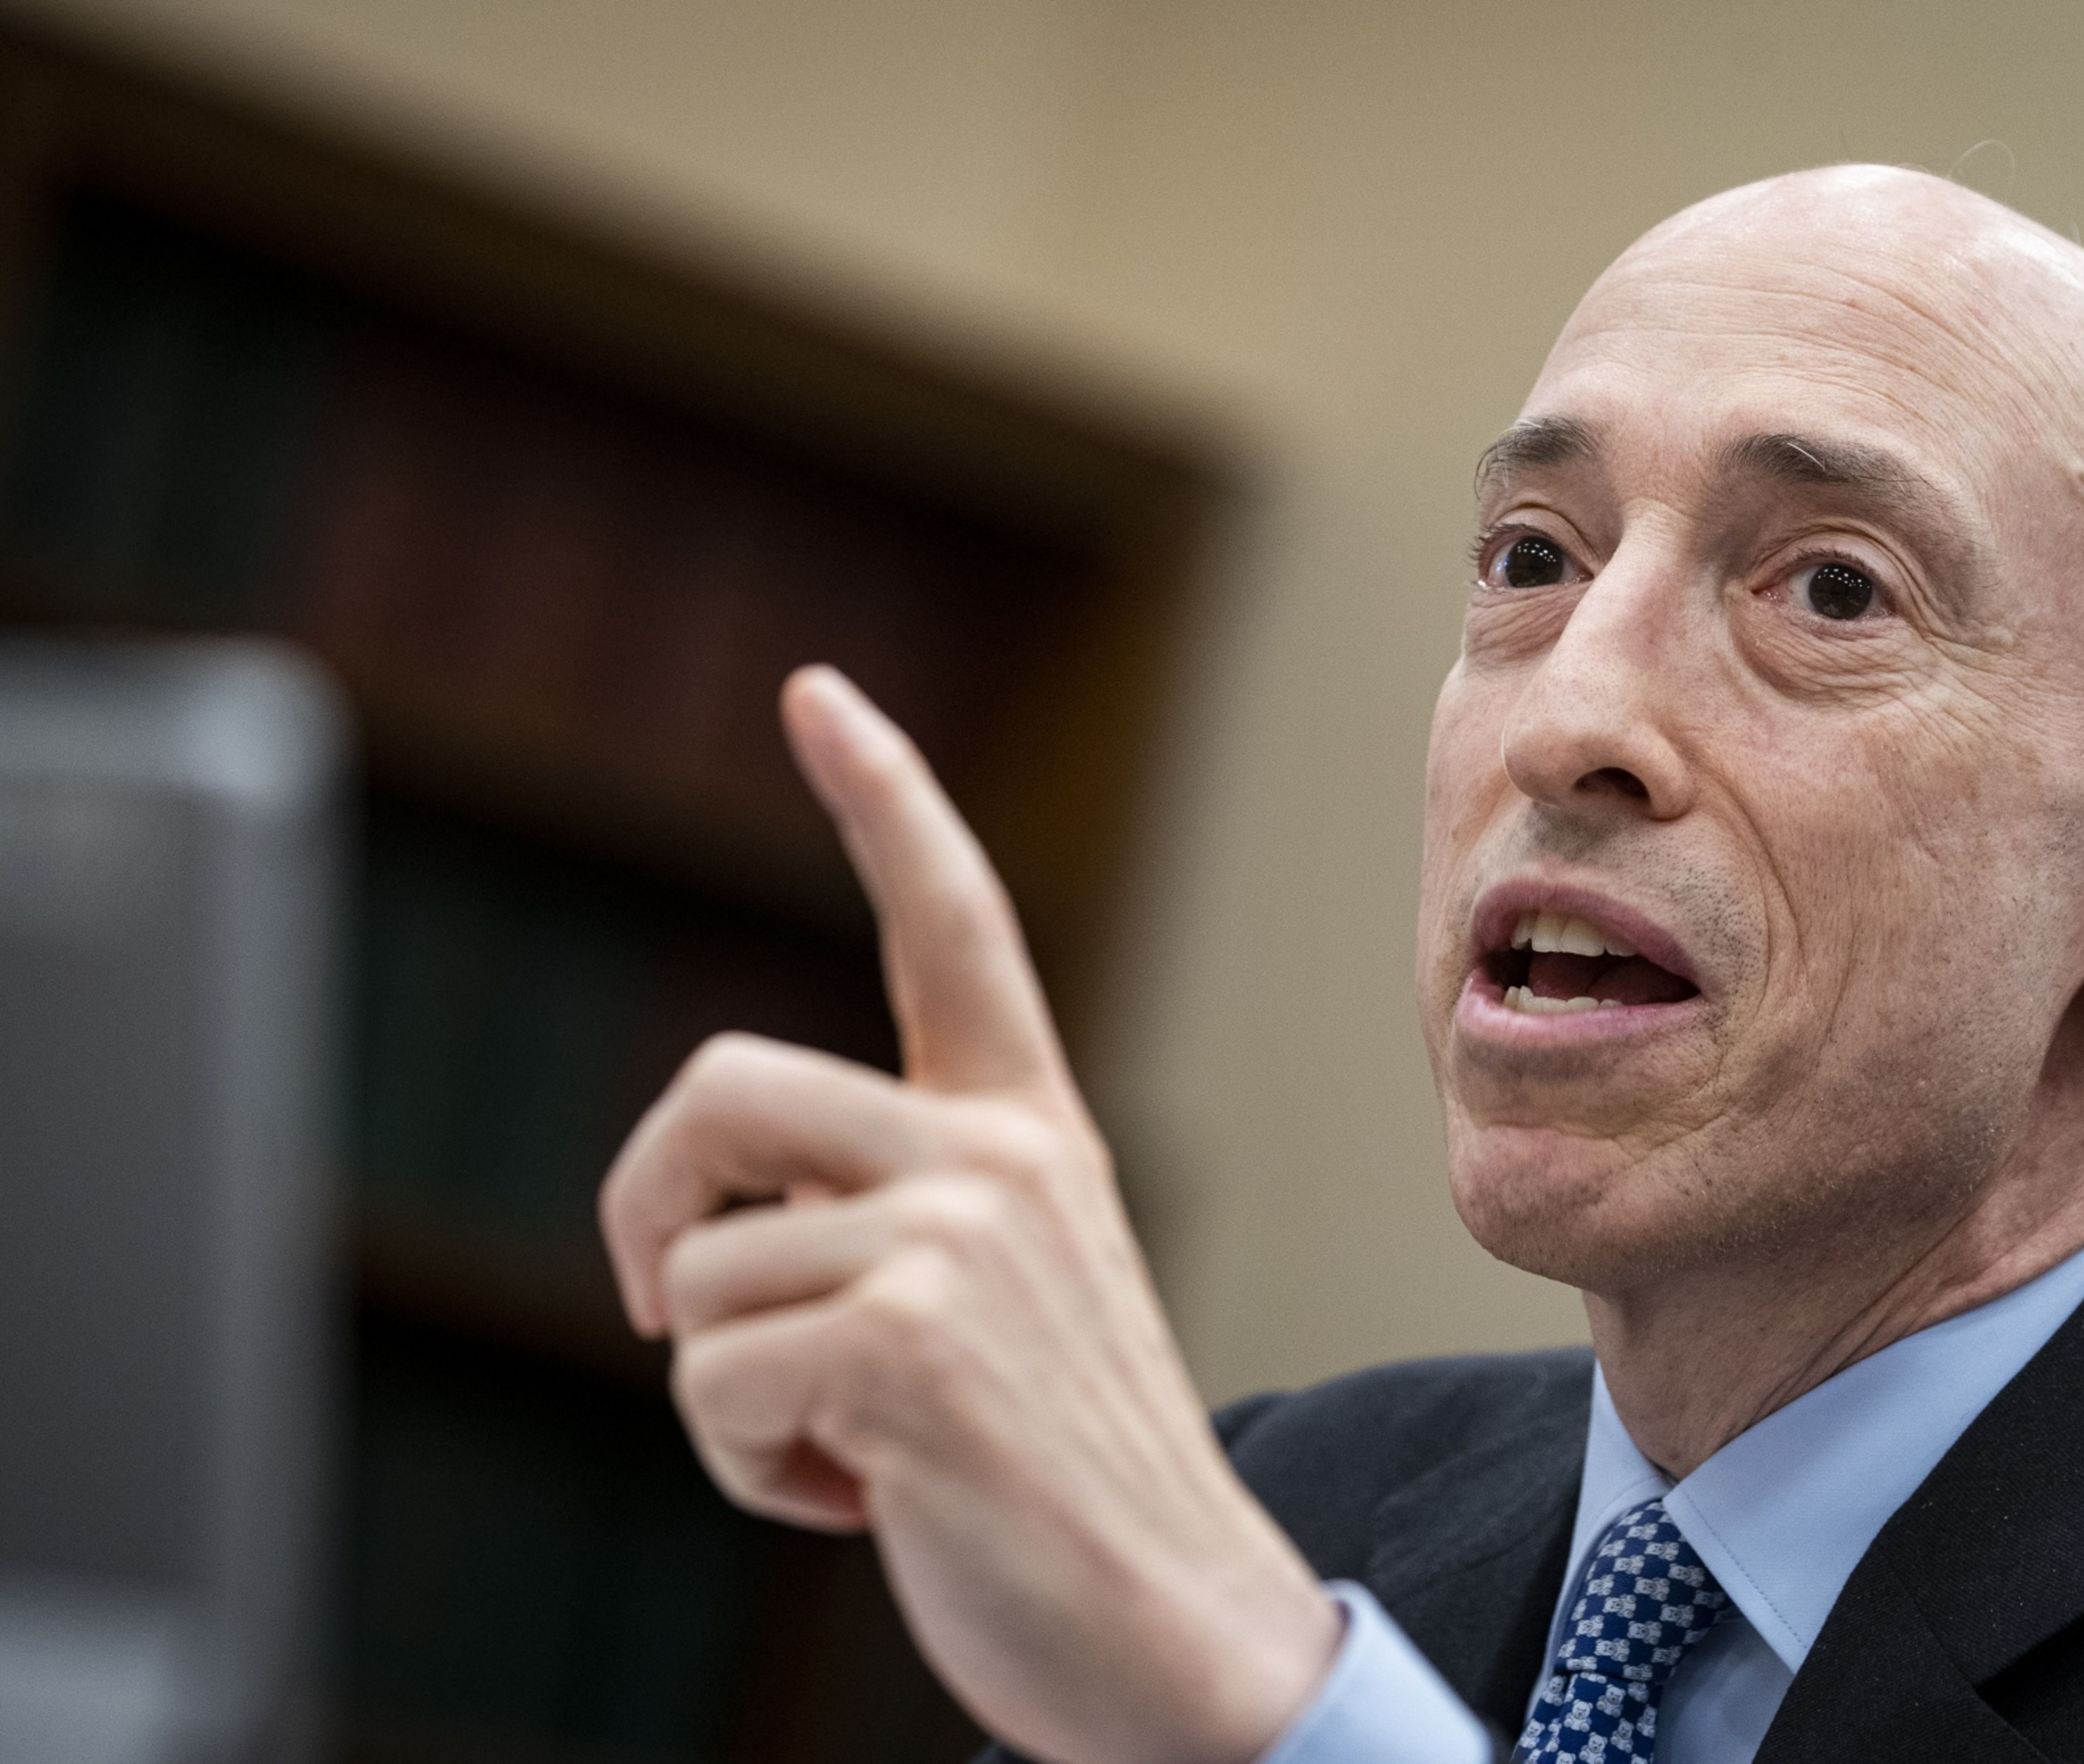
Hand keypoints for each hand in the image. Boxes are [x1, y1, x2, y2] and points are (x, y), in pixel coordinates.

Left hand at [599, 666, 1339, 1763]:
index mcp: (1028, 1135)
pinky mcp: (907, 1344)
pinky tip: (857, 1499)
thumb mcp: (995, 1308)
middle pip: (718, 1087)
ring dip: (726, 1396)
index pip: (954, 927)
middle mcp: (999, 1160)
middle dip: (646, 1205)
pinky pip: (709, 1381)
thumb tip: (701, 1234)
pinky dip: (745, 1469)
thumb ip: (883, 1222)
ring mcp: (961, 1241)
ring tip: (846, 1448)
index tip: (817, 694)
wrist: (1181, 1633)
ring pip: (692, 1279)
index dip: (884, 798)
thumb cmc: (1062, 1477)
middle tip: (663, 1304)